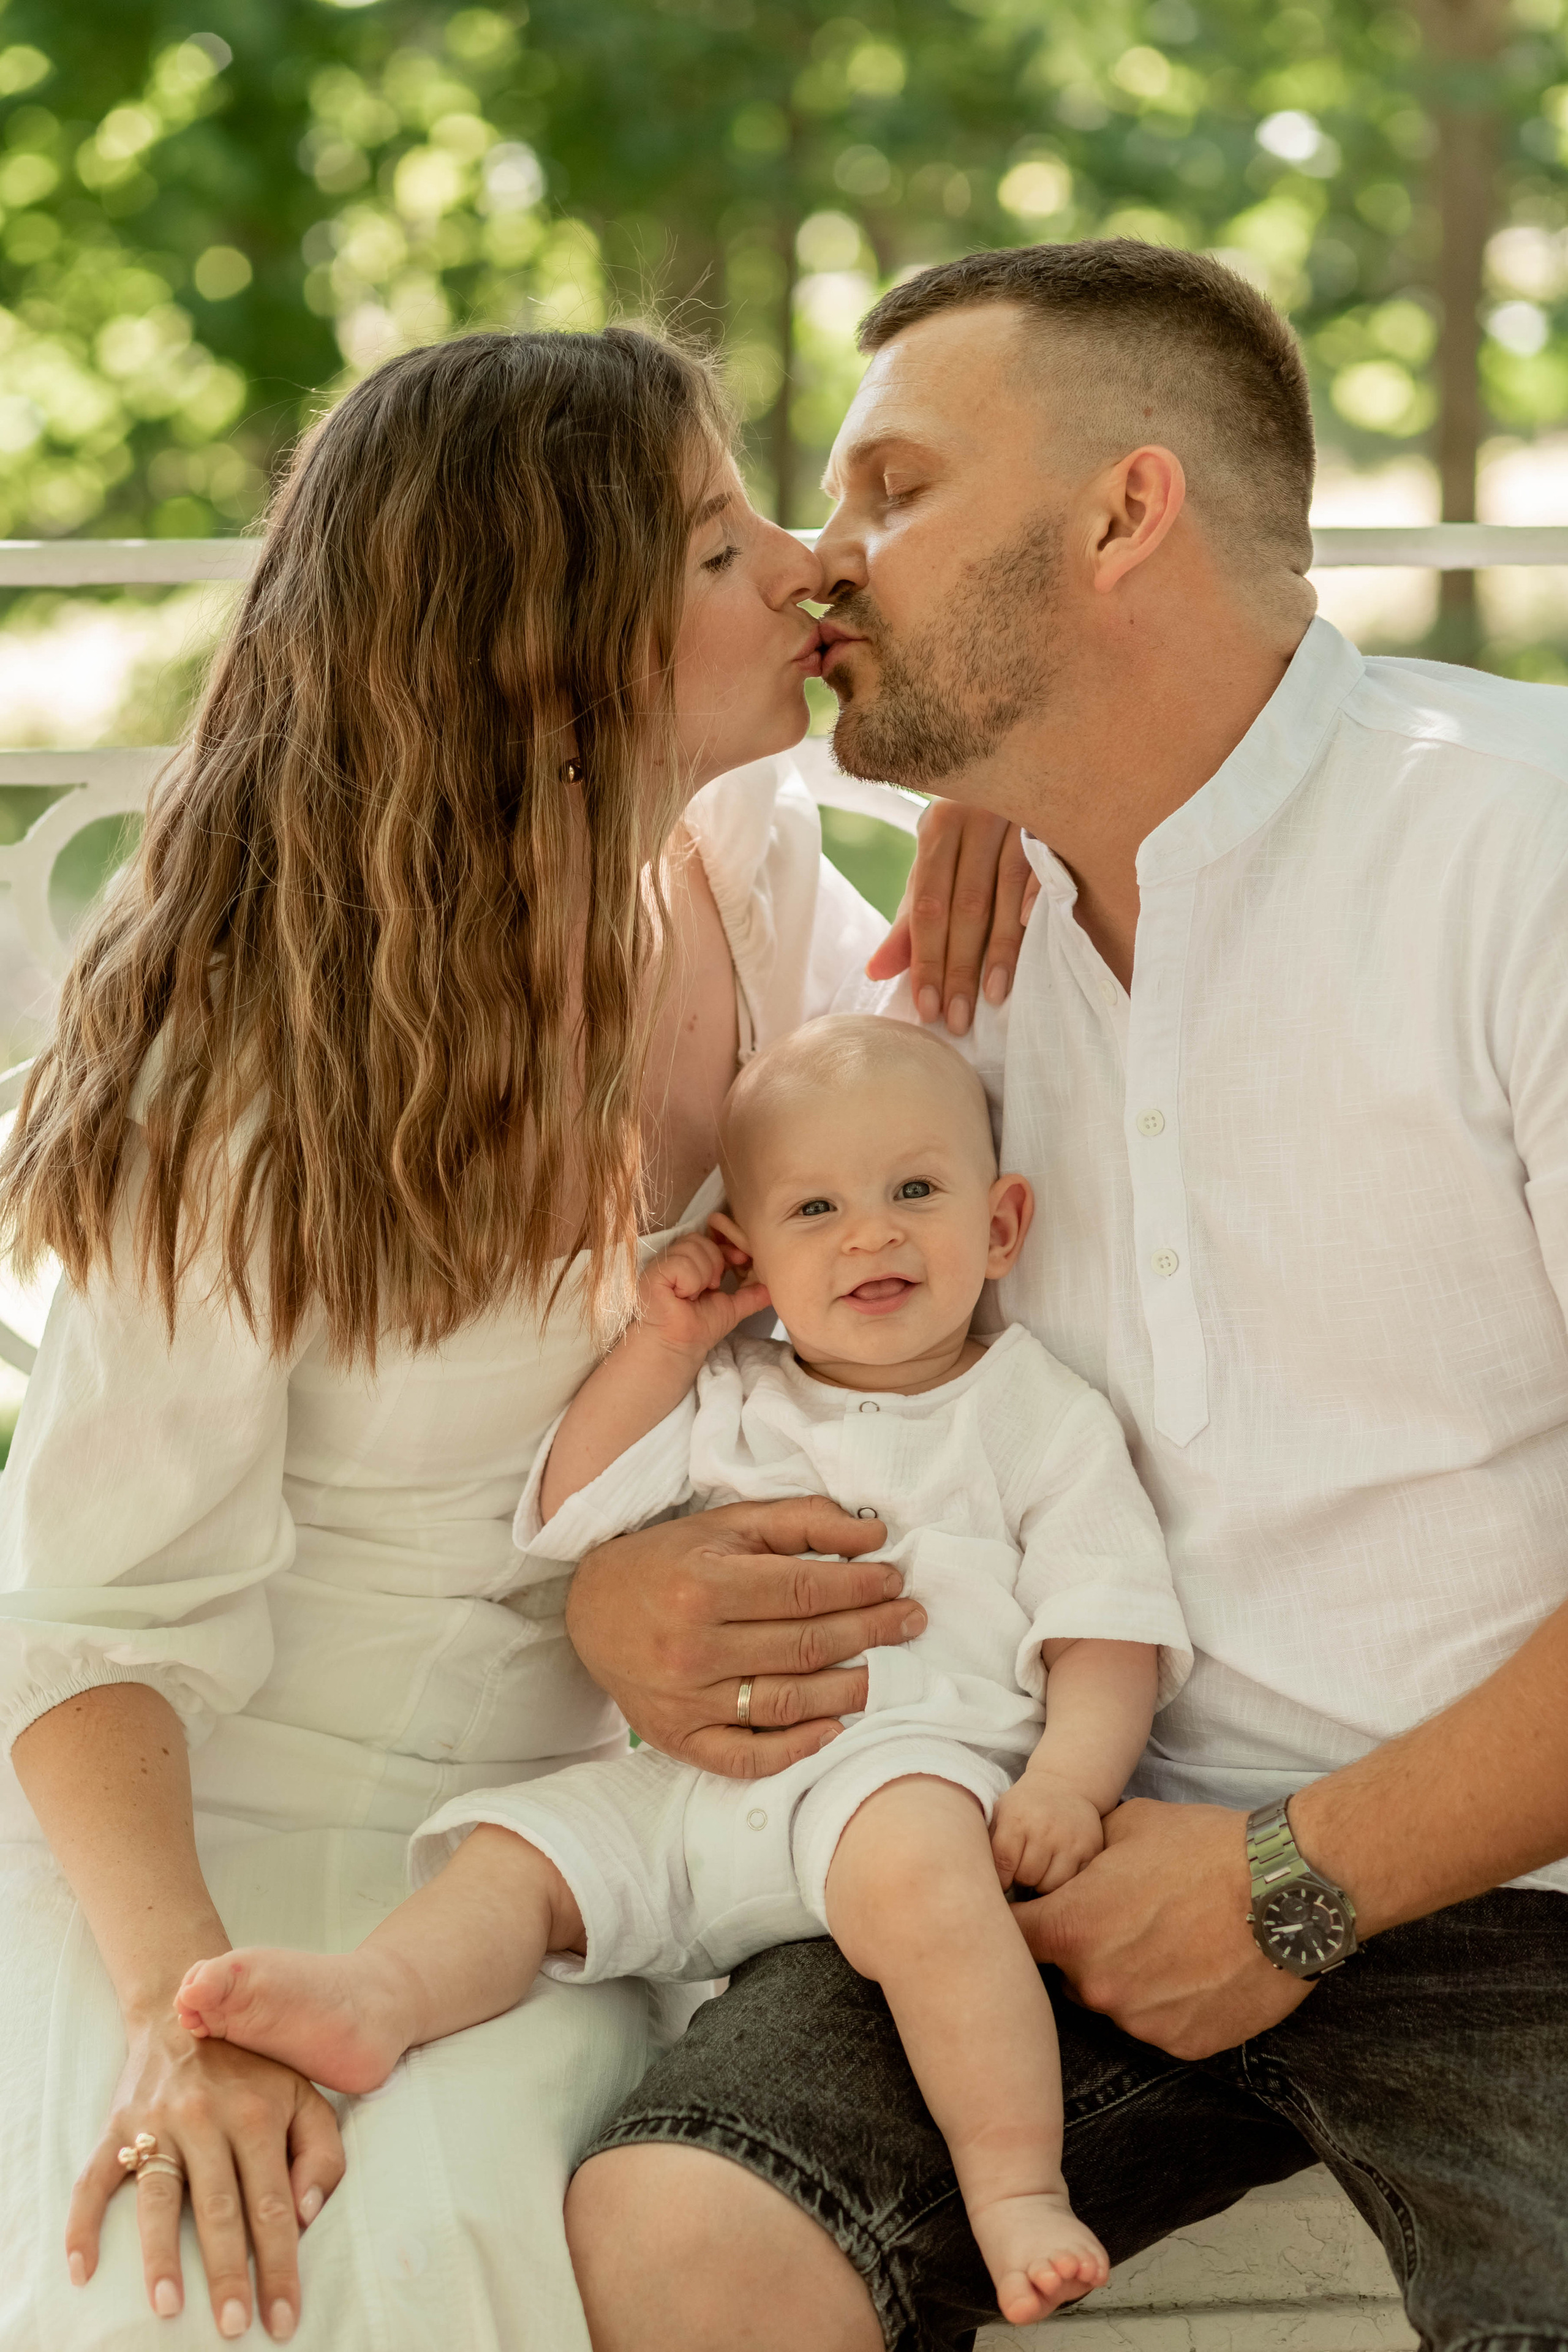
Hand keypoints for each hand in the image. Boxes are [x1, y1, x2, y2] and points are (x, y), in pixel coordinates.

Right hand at [67, 2007, 343, 2339]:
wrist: (187, 2008)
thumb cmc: (256, 2067)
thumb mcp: (304, 2093)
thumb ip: (321, 2152)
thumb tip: (306, 2216)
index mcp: (258, 2115)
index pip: (274, 2205)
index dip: (280, 2266)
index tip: (282, 2318)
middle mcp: (208, 2118)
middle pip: (220, 2210)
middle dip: (228, 2274)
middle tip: (234, 2327)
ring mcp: (158, 2121)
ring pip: (159, 2198)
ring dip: (162, 2256)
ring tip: (167, 2307)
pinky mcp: (118, 2124)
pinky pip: (94, 2179)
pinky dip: (83, 2224)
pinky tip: (82, 2269)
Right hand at [565, 1496, 926, 1776]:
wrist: (590, 1609)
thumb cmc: (670, 1560)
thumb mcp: (729, 1524)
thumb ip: (803, 1521)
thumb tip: (875, 1533)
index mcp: (703, 1585)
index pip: (804, 1590)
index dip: (860, 1587)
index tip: (895, 1581)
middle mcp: (691, 1647)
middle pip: (805, 1646)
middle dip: (871, 1632)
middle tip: (910, 1621)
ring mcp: (684, 1701)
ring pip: (787, 1704)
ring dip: (850, 1690)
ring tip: (888, 1672)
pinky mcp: (677, 1739)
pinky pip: (747, 1757)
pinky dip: (795, 1749)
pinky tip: (833, 1728)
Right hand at [635, 1233, 768, 1360]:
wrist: (680, 1347)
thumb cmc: (698, 1328)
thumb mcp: (731, 1307)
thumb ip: (751, 1295)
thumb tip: (773, 1289)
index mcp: (689, 1264)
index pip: (709, 1239)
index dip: (726, 1247)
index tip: (741, 1259)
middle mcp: (673, 1260)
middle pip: (700, 1239)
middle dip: (716, 1263)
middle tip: (713, 1287)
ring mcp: (661, 1265)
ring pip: (692, 1248)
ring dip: (703, 1275)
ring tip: (696, 1295)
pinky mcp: (653, 1274)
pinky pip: (681, 1262)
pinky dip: (690, 1281)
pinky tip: (684, 1296)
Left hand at [866, 801, 1039, 1036]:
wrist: (1018, 763)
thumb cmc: (971, 833)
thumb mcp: (935, 869)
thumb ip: (910, 922)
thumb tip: (875, 973)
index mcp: (938, 829)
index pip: (927, 908)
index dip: (926, 960)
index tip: (927, 1008)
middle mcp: (973, 819)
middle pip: (964, 906)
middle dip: (959, 968)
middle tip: (958, 1019)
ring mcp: (1016, 817)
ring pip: (1005, 892)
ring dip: (1000, 948)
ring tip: (993, 998)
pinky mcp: (1053, 820)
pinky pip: (1045, 869)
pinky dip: (1038, 903)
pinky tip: (1032, 938)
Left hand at [991, 1770, 1104, 1895]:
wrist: (1065, 1784)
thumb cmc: (1025, 1805)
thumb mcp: (1001, 1811)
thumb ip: (989, 1839)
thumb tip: (975, 1874)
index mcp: (1017, 1819)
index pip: (1004, 1863)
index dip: (1000, 1879)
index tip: (1002, 1881)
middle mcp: (1044, 1828)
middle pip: (1027, 1877)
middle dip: (1020, 1879)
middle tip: (1021, 1871)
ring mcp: (1069, 1839)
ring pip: (1050, 1885)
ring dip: (1041, 1883)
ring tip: (1038, 1870)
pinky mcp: (1090, 1848)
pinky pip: (1073, 1882)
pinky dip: (1062, 1882)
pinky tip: (1056, 1869)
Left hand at [1014, 1798, 1311, 2059]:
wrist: (1283, 1891)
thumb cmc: (1204, 1848)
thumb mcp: (1128, 1825)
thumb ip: (1083, 1855)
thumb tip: (1067, 1862)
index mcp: (1071, 1929)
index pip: (1015, 1939)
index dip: (1021, 1925)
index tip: (1034, 1917)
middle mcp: (1096, 1985)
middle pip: (1067, 1976)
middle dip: (1084, 1951)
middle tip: (1127, 1921)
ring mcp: (1140, 2022)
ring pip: (1115, 2002)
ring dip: (1130, 1979)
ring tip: (1173, 1942)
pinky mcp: (1183, 2045)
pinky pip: (1159, 2025)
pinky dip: (1171, 2004)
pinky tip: (1199, 1970)